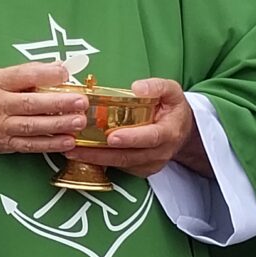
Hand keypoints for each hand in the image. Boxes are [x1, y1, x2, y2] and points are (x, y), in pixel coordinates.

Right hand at [0, 63, 89, 169]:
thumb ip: (26, 72)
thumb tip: (59, 68)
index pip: (23, 76)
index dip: (46, 75)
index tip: (66, 74)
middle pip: (30, 104)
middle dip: (58, 103)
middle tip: (80, 102)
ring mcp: (1, 127)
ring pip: (32, 126)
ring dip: (58, 125)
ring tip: (79, 121)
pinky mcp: (6, 144)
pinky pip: (30, 145)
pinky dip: (50, 144)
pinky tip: (68, 141)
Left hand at [75, 76, 209, 181]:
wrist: (182, 131)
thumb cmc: (173, 109)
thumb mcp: (172, 91)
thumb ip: (157, 87)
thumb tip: (137, 87)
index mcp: (169, 132)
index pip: (150, 137)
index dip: (131, 138)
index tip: (112, 137)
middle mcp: (159, 152)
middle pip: (128, 156)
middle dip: (101, 153)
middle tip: (78, 147)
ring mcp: (149, 164)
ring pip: (120, 164)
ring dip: (95, 159)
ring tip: (73, 151)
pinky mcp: (140, 170)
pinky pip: (119, 167)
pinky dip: (100, 162)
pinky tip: (83, 154)